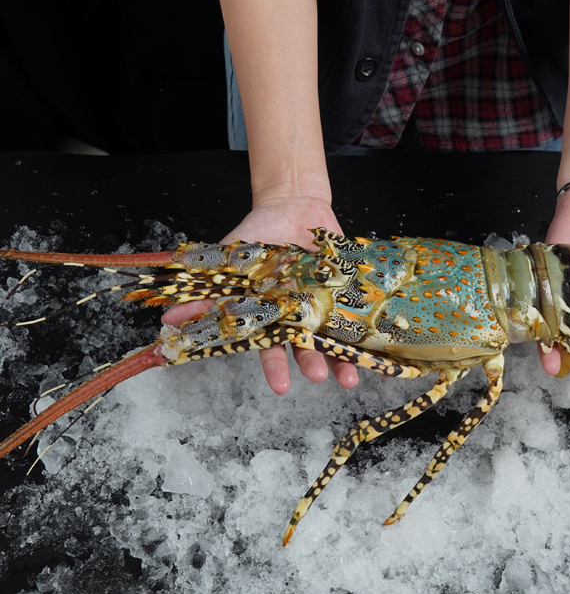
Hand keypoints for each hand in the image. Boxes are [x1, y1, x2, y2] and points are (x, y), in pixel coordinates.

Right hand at [161, 194, 358, 394]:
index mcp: (271, 314)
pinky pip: (359, 316)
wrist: (293, 206)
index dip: (275, 368)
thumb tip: (168, 320)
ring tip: (349, 377)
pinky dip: (368, 336)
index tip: (281, 388)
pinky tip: (377, 353)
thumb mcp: (228, 264)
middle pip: (306, 348)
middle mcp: (299, 316)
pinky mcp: (346, 291)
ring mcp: (324, 304)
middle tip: (318, 377)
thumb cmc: (257, 236)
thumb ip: (205, 294)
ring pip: (334, 338)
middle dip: (312, 363)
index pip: (272, 347)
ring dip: (342, 359)